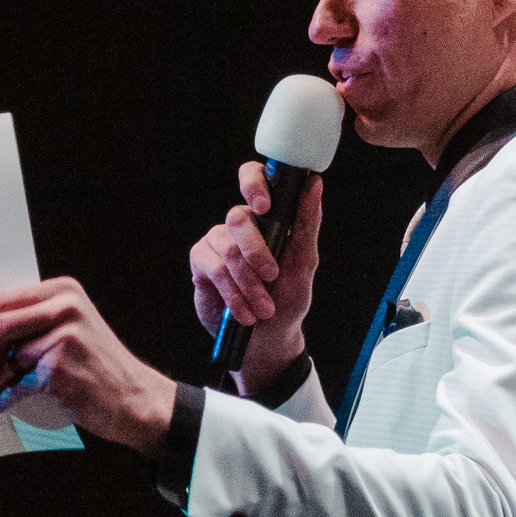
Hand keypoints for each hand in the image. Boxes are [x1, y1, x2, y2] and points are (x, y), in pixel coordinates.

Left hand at [0, 276, 175, 455]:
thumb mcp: (68, 330)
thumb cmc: (96, 368)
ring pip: (5, 360)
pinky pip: (17, 385)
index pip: (2, 300)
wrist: (135, 399)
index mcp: (62, 291)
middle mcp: (64, 307)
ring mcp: (63, 337)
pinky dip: (2, 398)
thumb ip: (30, 326)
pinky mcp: (60, 368)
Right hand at [189, 165, 321, 393]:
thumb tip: (314, 183)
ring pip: (227, 247)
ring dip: (249, 283)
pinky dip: (233, 294)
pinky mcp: (201, 263)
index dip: (253, 183)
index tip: (264, 207)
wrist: (268, 339)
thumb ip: (308, 222)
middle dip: (258, 252)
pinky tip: (244, 312)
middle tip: (272, 277)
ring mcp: (217, 242)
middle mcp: (239, 224)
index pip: (253, 177)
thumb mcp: (304, 262)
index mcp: (267, 216)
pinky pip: (214, 269)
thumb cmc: (288, 298)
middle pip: (237, 217)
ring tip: (263, 308)